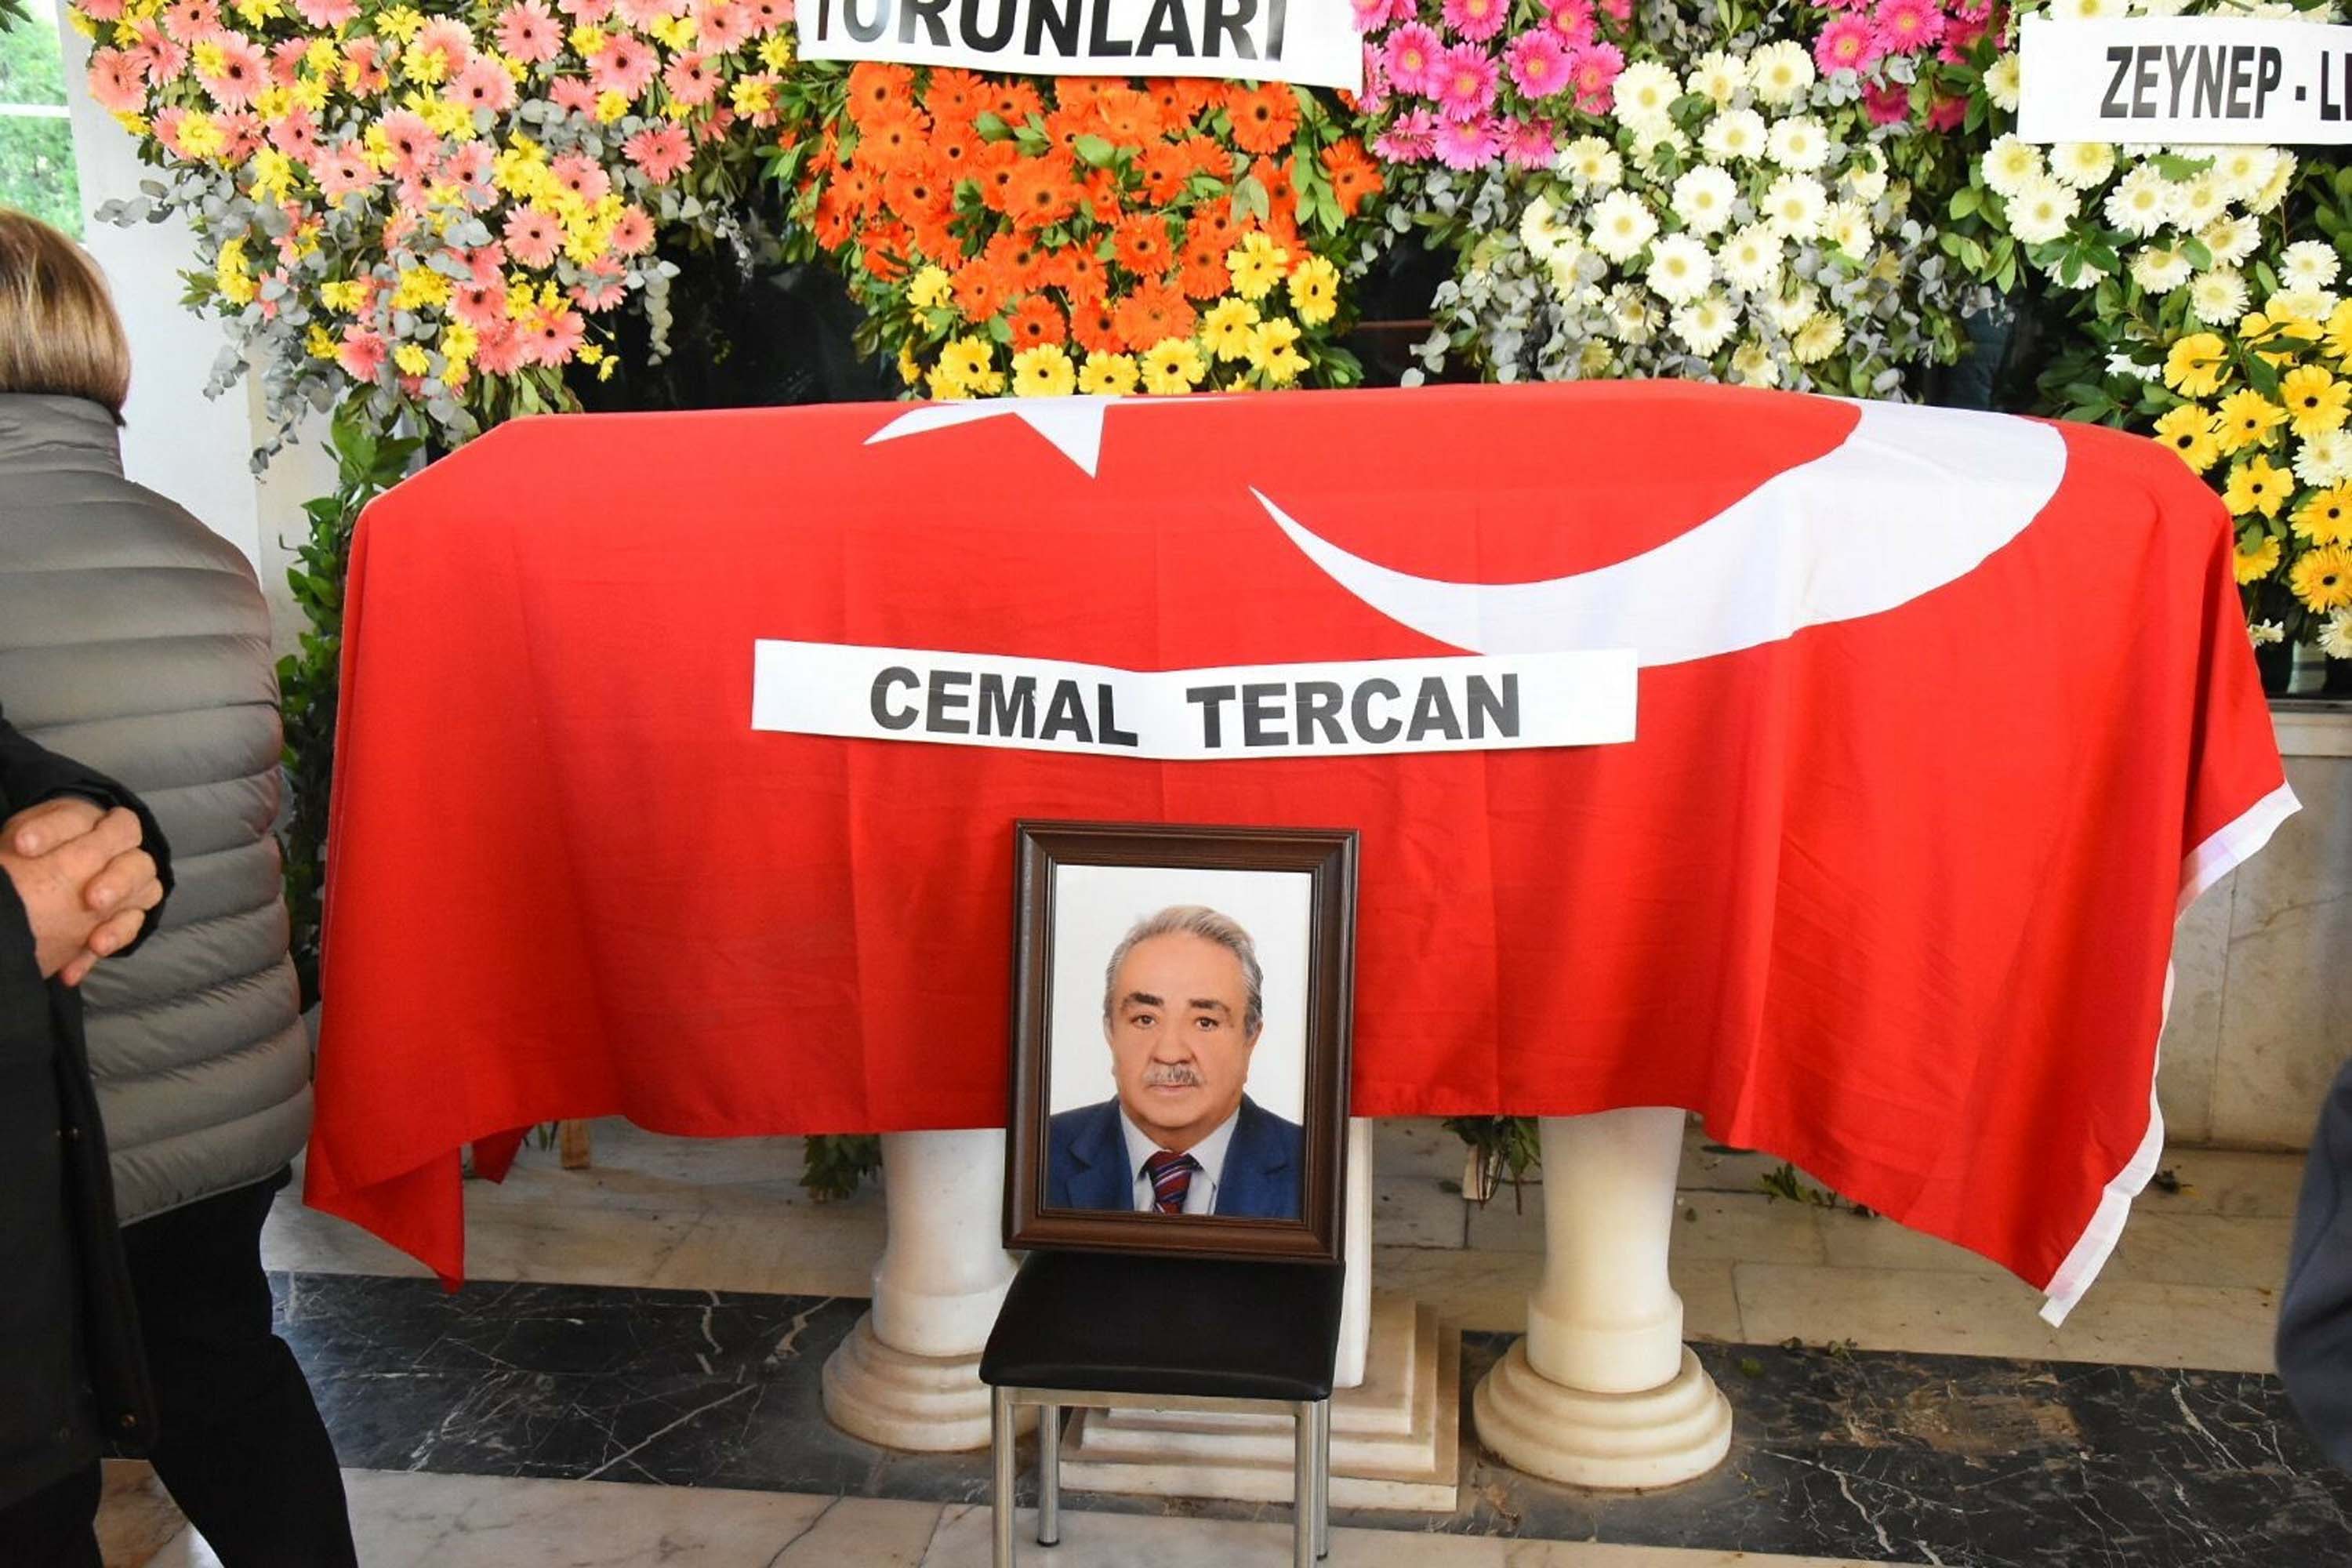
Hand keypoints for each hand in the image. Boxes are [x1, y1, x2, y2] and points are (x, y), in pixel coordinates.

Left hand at [0, 799, 163, 983]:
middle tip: (92, 900)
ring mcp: (129, 881)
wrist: (45, 876)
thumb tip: (20, 851)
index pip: (78, 819)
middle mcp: (119, 849)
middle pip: (135, 858)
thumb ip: (28, 842)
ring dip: (121, 918)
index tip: (24, 846)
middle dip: (117, 881)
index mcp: (86, 822)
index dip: (53, 831)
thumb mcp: (25, 840)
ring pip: (147, 891)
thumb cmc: (34, 852)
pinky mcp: (126, 912)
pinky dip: (101, 950)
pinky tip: (70, 971)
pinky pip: (127, 930)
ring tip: (96, 942)